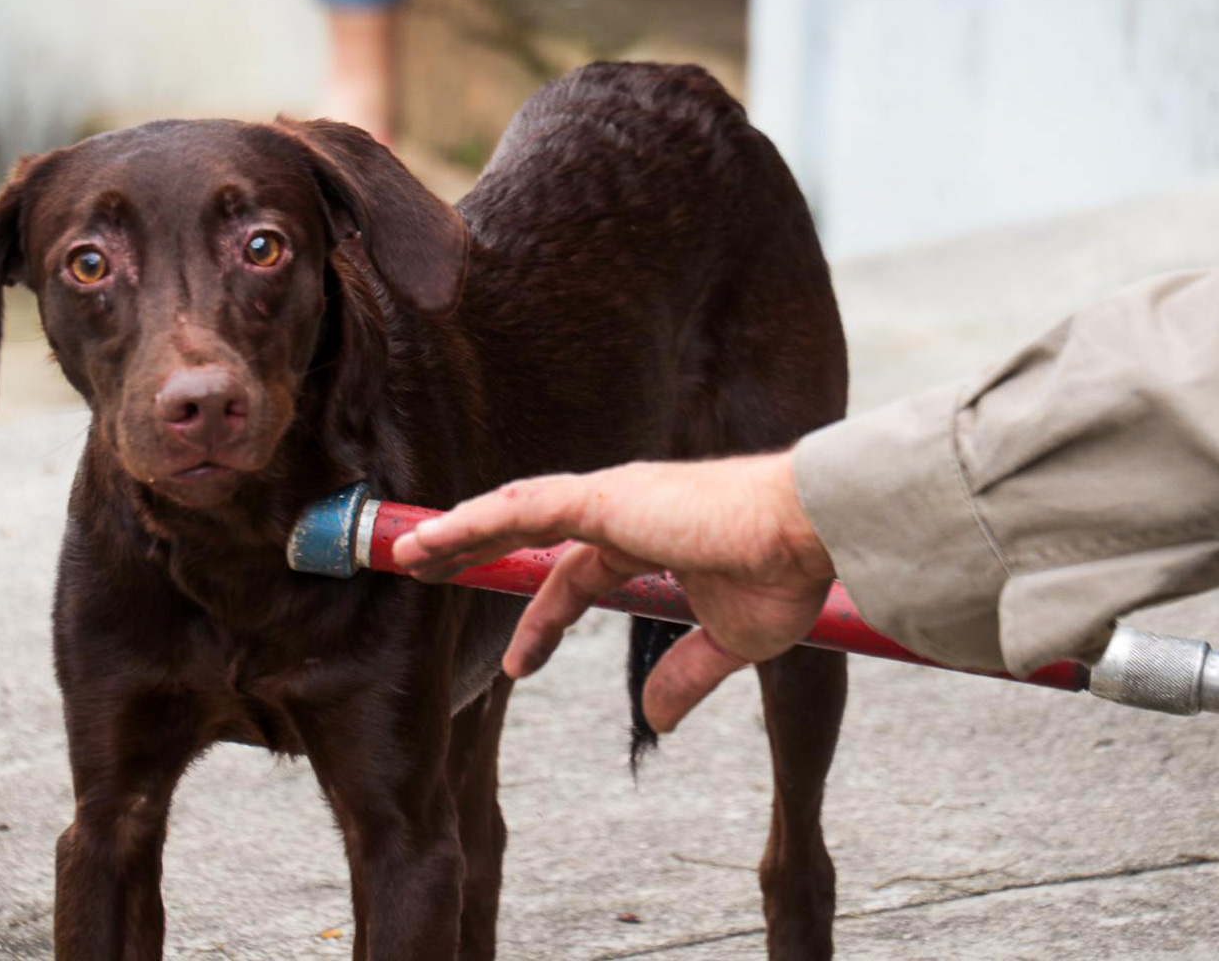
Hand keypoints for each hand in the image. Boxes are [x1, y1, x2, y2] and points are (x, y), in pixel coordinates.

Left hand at [390, 451, 834, 733]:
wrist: (808, 534)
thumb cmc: (785, 577)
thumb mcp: (730, 642)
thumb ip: (686, 674)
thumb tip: (655, 718)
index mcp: (653, 538)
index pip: (581, 577)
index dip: (546, 620)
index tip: (521, 665)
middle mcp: (625, 510)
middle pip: (532, 531)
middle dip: (480, 551)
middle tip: (430, 572)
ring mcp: (611, 499)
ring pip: (514, 512)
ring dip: (459, 533)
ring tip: (411, 554)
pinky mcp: (604, 499)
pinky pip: (520, 508)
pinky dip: (471, 521)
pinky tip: (435, 539)